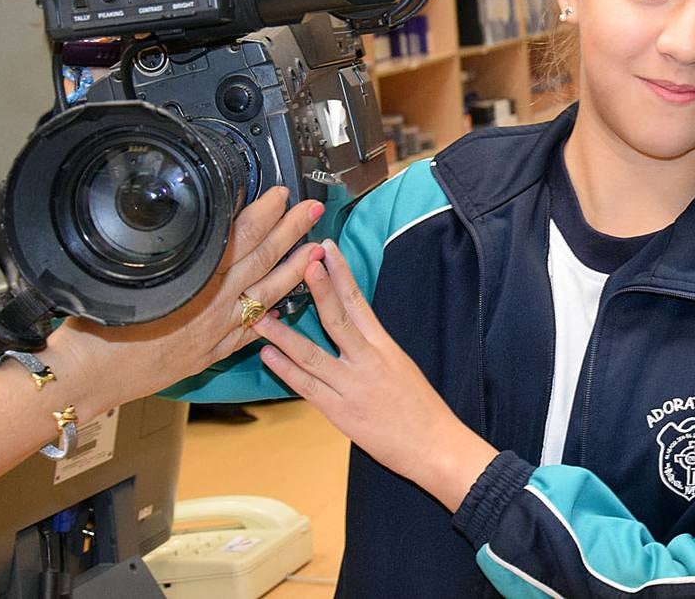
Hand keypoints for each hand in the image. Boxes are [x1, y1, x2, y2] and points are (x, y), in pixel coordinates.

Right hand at [50, 186, 325, 419]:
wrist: (84, 379)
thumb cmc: (94, 329)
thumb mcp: (124, 275)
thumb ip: (160, 254)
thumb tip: (183, 228)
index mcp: (192, 282)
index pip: (239, 238)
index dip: (265, 214)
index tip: (281, 195)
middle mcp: (211, 307)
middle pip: (261, 261)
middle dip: (291, 232)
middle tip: (313, 210)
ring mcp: (215, 332)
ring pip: (266, 295)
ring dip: (294, 269)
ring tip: (317, 249)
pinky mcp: (209, 353)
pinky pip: (250, 331)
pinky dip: (270, 316)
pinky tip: (285, 305)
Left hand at [252, 240, 498, 511]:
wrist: (434, 445)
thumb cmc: (420, 408)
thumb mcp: (400, 366)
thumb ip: (373, 348)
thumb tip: (349, 329)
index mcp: (385, 346)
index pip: (359, 302)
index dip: (341, 274)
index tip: (327, 249)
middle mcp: (368, 361)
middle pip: (337, 318)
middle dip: (318, 288)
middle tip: (300, 261)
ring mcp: (352, 386)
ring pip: (312, 354)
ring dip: (283, 333)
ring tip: (260, 315)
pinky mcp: (340, 412)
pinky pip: (307, 387)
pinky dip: (285, 370)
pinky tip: (268, 355)